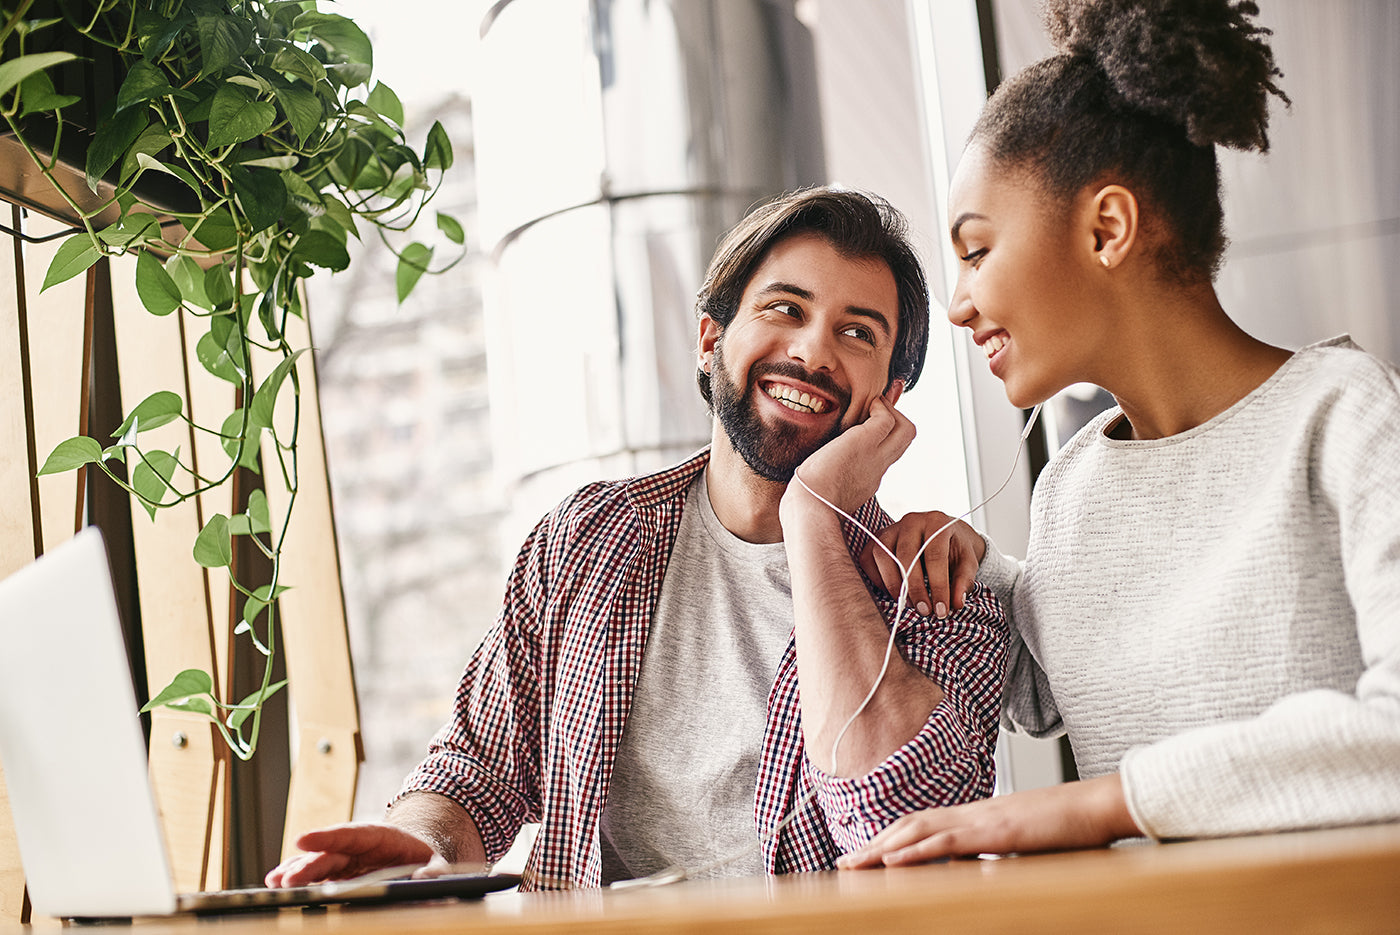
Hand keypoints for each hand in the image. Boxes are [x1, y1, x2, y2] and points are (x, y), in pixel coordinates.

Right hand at [264, 822, 447, 887]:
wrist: (421, 860)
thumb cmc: (428, 861)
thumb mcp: (438, 864)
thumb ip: (434, 871)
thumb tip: (425, 877)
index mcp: (381, 837)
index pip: (351, 834)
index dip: (327, 836)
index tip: (302, 839)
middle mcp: (359, 847)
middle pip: (330, 853)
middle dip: (307, 865)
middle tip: (286, 880)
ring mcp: (347, 861)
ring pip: (319, 863)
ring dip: (296, 871)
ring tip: (276, 882)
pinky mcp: (341, 875)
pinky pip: (318, 877)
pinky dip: (300, 880)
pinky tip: (279, 885)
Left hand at [786, 382, 913, 515]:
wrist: (809, 506)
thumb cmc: (808, 501)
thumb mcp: (822, 489)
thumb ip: (825, 480)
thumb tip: (810, 474)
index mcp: (867, 480)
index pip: (887, 453)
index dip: (884, 434)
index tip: (874, 421)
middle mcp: (878, 469)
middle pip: (906, 439)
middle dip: (897, 417)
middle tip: (879, 406)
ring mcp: (875, 456)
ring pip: (906, 430)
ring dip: (892, 410)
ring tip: (872, 404)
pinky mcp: (865, 442)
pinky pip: (886, 419)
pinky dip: (880, 407)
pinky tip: (865, 404)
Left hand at [837, 774, 1139, 867]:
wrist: (1098, 805)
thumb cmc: (1070, 826)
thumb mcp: (1025, 843)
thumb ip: (996, 852)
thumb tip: (977, 868)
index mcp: (977, 816)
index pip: (923, 825)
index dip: (890, 839)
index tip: (865, 855)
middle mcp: (972, 813)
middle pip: (910, 825)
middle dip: (873, 845)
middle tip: (843, 863)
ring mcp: (981, 820)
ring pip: (918, 831)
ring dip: (882, 848)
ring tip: (853, 864)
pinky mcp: (995, 832)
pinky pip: (947, 841)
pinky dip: (915, 851)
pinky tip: (893, 862)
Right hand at [858, 511, 985, 617]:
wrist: (942, 533)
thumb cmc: (955, 548)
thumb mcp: (968, 562)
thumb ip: (963, 581)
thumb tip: (955, 603)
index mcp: (937, 522)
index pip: (935, 555)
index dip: (938, 586)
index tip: (941, 610)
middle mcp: (912, 520)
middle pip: (906, 555)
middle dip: (914, 588)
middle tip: (924, 611)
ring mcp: (891, 527)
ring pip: (882, 555)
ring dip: (893, 584)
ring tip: (908, 604)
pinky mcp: (877, 538)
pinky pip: (868, 558)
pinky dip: (877, 579)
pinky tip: (892, 593)